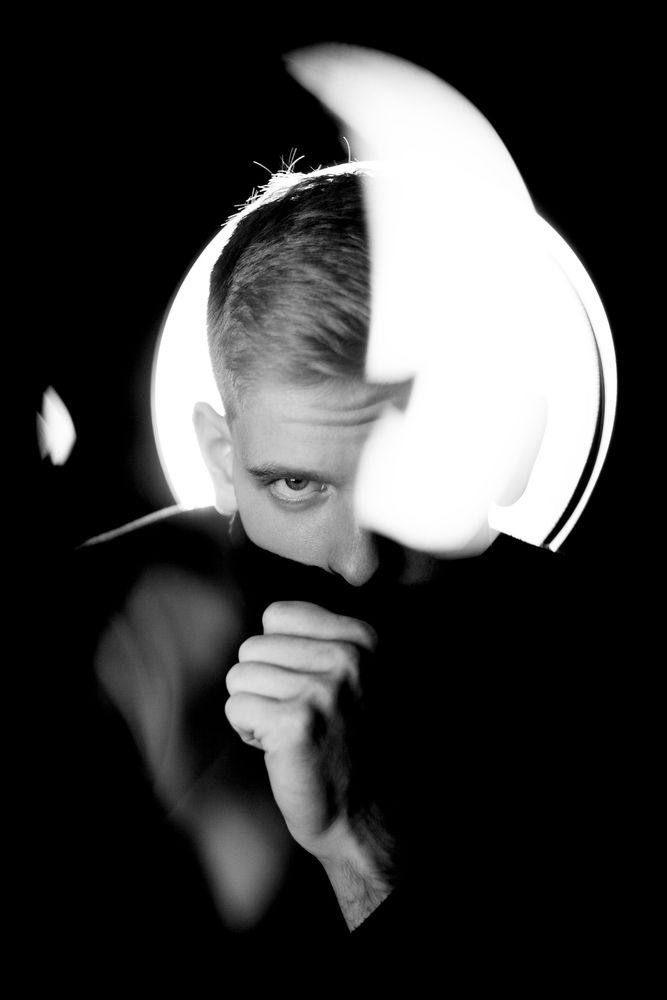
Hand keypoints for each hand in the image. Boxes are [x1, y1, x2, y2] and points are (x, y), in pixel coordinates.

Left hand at [225, 600, 395, 926]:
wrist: (363, 812)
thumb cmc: (344, 739)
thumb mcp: (350, 675)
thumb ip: (316, 637)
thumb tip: (267, 617)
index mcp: (362, 638)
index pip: (277, 616)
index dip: (279, 655)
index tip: (307, 687)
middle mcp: (347, 658)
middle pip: (253, 646)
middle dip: (264, 685)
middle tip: (298, 717)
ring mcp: (324, 690)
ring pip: (239, 676)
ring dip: (255, 709)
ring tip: (289, 732)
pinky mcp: (296, 723)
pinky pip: (236, 706)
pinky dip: (248, 731)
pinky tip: (280, 748)